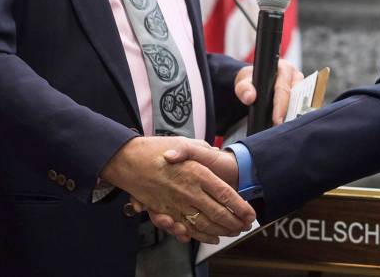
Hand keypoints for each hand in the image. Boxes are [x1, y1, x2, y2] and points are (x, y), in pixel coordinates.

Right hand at [100, 136, 253, 243]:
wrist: (129, 159)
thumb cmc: (157, 149)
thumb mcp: (185, 142)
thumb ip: (201, 149)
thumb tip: (212, 151)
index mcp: (197, 173)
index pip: (225, 194)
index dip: (239, 206)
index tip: (250, 213)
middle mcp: (189, 191)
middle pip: (218, 213)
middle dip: (234, 222)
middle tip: (245, 226)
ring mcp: (177, 203)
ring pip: (203, 224)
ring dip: (221, 231)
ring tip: (233, 233)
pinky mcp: (166, 211)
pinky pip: (186, 228)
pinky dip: (199, 235)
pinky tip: (210, 237)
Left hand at [235, 59, 304, 124]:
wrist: (254, 82)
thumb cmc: (251, 80)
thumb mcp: (243, 82)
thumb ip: (244, 89)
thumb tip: (250, 97)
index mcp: (283, 68)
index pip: (284, 89)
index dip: (281, 105)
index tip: (277, 120)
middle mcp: (294, 76)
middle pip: (295, 96)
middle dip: (289, 112)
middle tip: (281, 127)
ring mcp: (300, 86)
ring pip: (301, 102)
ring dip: (293, 115)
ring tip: (284, 127)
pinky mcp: (301, 94)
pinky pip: (301, 106)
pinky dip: (294, 115)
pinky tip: (288, 123)